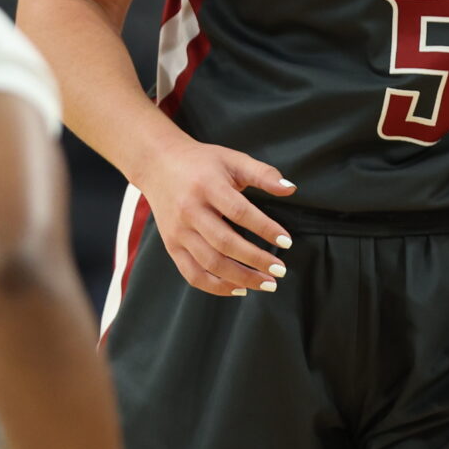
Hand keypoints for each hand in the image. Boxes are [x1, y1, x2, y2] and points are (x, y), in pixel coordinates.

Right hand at [139, 136, 294, 296]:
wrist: (157, 164)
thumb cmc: (201, 162)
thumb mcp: (232, 159)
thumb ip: (262, 173)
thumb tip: (290, 189)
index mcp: (207, 186)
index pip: (239, 212)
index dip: (265, 229)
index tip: (287, 241)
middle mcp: (189, 210)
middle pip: (225, 243)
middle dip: (256, 260)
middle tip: (280, 270)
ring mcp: (178, 231)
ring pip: (210, 263)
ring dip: (241, 278)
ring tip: (267, 284)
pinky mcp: (171, 245)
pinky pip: (192, 274)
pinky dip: (216, 287)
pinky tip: (239, 288)